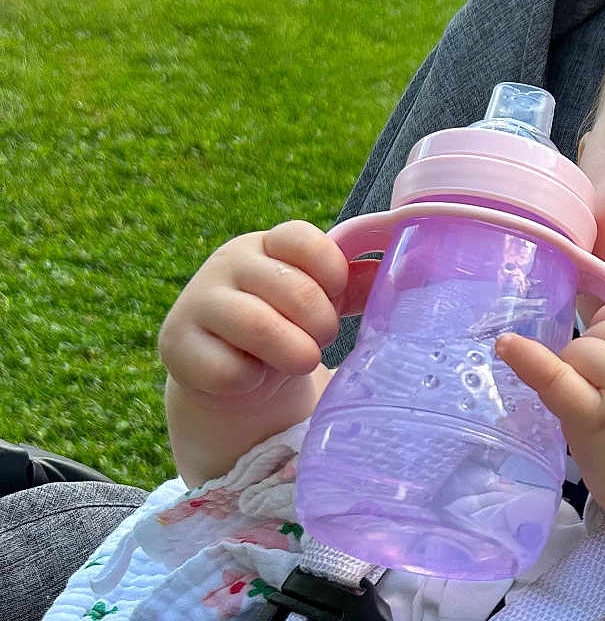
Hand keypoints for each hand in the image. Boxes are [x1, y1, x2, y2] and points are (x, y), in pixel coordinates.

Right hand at [158, 220, 377, 410]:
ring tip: (298, 359)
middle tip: (320, 340)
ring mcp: (198, 300)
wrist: (231, 375)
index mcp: (268, 243)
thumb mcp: (322, 300)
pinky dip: (251, 381)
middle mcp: (228, 262)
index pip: (305, 240)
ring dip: (294, 353)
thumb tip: (411, 268)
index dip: (332, 275)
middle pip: (294, 289)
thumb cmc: (287, 326)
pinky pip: (229, 369)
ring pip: (260, 326)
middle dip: (321, 325)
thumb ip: (356, 282)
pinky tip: (249, 376)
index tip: (336, 298)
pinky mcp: (176, 344)